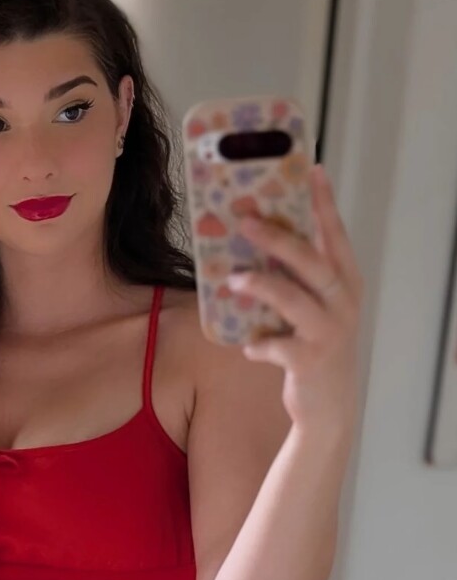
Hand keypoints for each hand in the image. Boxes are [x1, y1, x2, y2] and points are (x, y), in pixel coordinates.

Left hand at [227, 165, 362, 434]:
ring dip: (262, 286)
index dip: (324, 204)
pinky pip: (278, 346)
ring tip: (233, 279)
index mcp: (345, 284)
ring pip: (295, 300)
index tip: (312, 170)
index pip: (335, 236)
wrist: (328, 409)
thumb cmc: (315, 347)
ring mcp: (329, 333)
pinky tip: (248, 347)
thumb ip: (298, 278)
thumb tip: (255, 240)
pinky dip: (259, 345)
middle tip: (247, 219)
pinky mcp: (310, 362)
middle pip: (312, 262)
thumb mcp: (316, 308)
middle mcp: (343, 303)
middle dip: (279, 238)